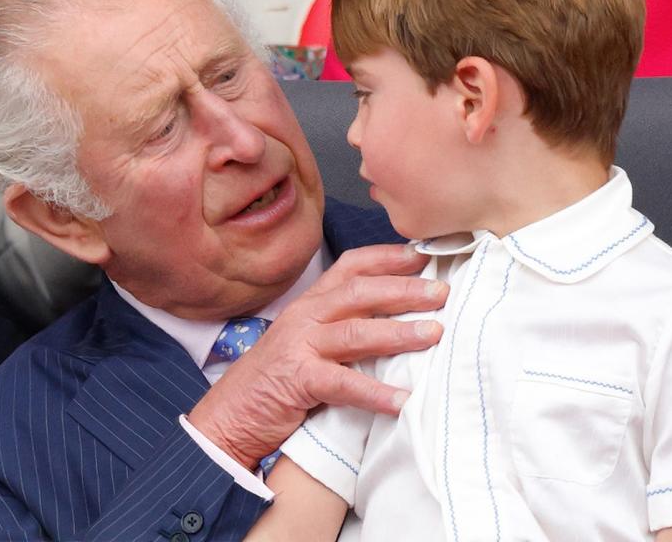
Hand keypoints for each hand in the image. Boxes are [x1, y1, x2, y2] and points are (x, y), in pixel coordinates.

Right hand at [187, 243, 445, 469]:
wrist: (229, 416)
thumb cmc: (276, 379)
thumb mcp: (307, 340)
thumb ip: (341, 325)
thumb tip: (396, 318)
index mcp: (310, 303)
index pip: (351, 266)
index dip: (388, 257)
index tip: (424, 255)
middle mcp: (305, 317)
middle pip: (359, 292)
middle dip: (404, 289)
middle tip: (442, 291)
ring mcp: (299, 347)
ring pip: (355, 332)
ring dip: (398, 332)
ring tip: (434, 334)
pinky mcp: (296, 381)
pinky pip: (342, 384)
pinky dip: (374, 392)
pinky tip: (401, 400)